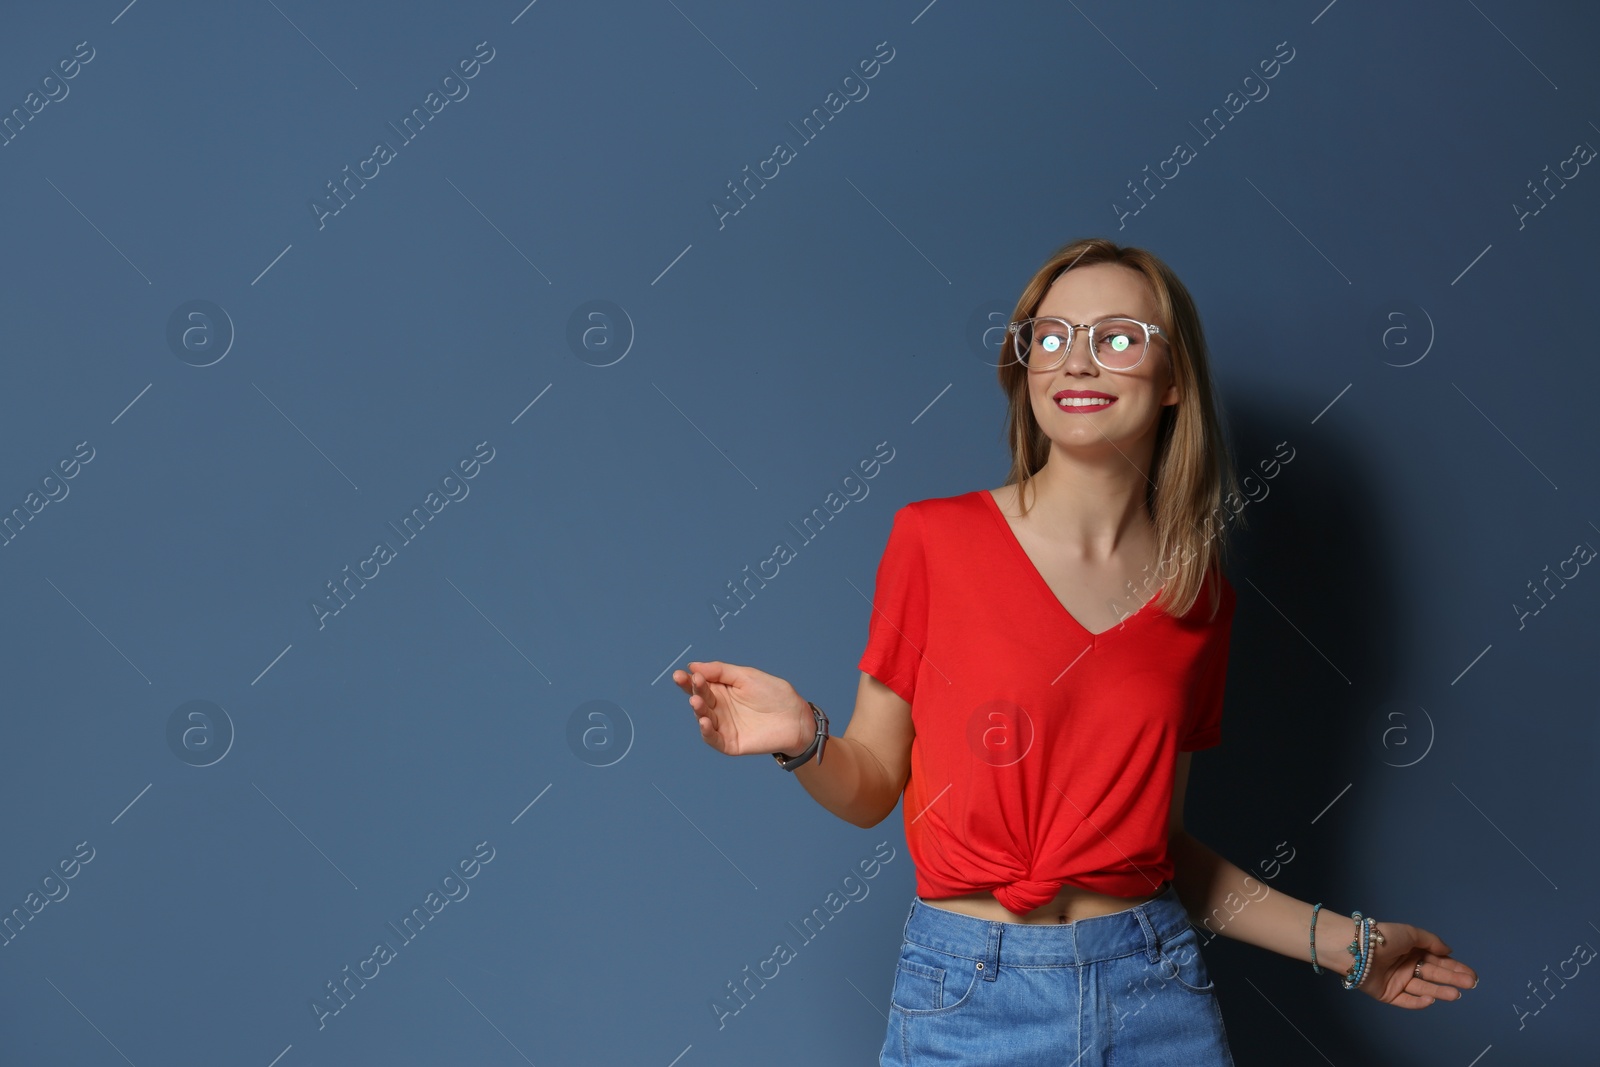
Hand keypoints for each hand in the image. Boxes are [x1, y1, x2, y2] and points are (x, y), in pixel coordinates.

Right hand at [671, 660, 811, 757]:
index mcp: (722, 691)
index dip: (689, 680)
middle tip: (689, 682)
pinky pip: (713, 739)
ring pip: (704, 718)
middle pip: (700, 699)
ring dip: (698, 710)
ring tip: (696, 701)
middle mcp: (719, 708)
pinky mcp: (730, 742)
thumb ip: (720, 671)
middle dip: (691, 690)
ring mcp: (723, 726)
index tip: (681, 674)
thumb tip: (693, 666)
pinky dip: (706, 732)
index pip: (700, 684)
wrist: (796, 718)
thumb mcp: (746, 676)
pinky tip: (703, 722)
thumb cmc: (774, 694)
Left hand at [1352, 920, 1478, 1008]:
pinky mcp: (1388, 994)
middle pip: (1434, 975)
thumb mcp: (1410, 933)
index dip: (1455, 967)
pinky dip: (1418, 1002)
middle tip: (1470, 984)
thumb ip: (1431, 941)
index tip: (1472, 974)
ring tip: (1456, 993)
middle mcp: (1406, 966)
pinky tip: (1430, 999)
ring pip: (1423, 988)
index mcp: (1412, 951)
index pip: (1438, 961)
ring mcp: (1397, 981)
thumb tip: (1449, 950)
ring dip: (1440, 991)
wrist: (1356, 949)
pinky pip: (1406, 1000)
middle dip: (1452, 979)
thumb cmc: (1384, 937)